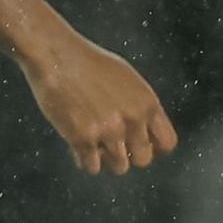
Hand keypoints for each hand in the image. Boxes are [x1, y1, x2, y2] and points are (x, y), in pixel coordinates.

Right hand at [20, 30, 178, 175]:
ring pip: (119, 167)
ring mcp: (108, 131)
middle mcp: (132, 120)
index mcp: (147, 103)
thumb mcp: (125, 78)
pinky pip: (91, 167)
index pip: (167, 142)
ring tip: (91, 145)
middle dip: (127, 155)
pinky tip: (75, 147)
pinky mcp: (82, 137)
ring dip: (105, 159)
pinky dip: (83, 161)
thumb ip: (138, 104)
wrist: (54, 55)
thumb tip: (142, 128)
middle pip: (143, 159)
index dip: (153, 147)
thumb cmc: (85, 61)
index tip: (138, 146)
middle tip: (110, 145)